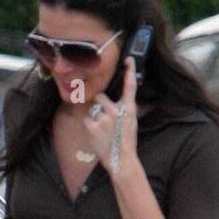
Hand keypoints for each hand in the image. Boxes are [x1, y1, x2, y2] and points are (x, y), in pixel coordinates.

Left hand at [80, 56, 139, 175]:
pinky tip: (97, 134)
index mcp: (128, 109)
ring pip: (93, 109)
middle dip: (99, 104)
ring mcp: (104, 119)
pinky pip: (87, 120)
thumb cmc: (126, 140)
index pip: (130, 86)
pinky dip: (90, 126)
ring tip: (102, 130)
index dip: (129, 71)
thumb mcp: (131, 122)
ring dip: (95, 116)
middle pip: (100, 97)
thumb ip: (126, 108)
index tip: (128, 60)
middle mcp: (116, 111)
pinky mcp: (93, 127)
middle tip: (104, 118)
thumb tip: (123, 98)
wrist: (121, 159)